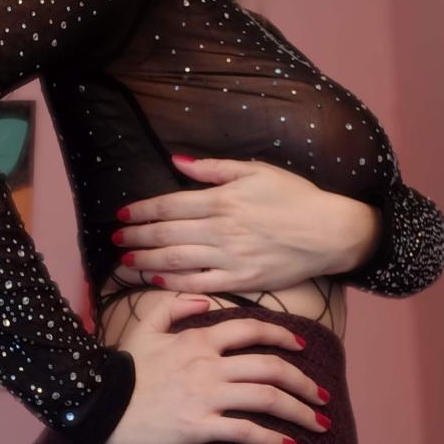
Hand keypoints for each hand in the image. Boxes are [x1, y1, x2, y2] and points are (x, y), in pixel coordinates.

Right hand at [95, 292, 332, 443]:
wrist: (94, 405)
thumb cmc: (120, 368)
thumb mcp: (142, 327)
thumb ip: (174, 306)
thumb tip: (205, 298)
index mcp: (198, 339)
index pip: (251, 330)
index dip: (282, 336)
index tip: (302, 346)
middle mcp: (208, 365)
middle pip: (270, 367)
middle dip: (304, 382)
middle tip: (323, 396)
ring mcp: (205, 397)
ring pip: (266, 398)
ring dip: (299, 411)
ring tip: (320, 424)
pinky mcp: (197, 427)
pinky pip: (245, 432)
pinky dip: (272, 439)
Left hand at [111, 155, 367, 295]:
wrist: (330, 232)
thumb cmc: (294, 197)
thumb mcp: (256, 171)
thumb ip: (214, 168)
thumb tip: (178, 160)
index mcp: (223, 200)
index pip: (170, 205)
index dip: (141, 210)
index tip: (121, 213)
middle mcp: (222, 229)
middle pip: (166, 234)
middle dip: (135, 236)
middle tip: (114, 238)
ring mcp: (230, 258)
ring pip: (176, 260)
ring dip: (144, 260)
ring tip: (123, 260)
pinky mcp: (241, 281)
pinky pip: (198, 282)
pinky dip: (172, 281)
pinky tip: (154, 279)